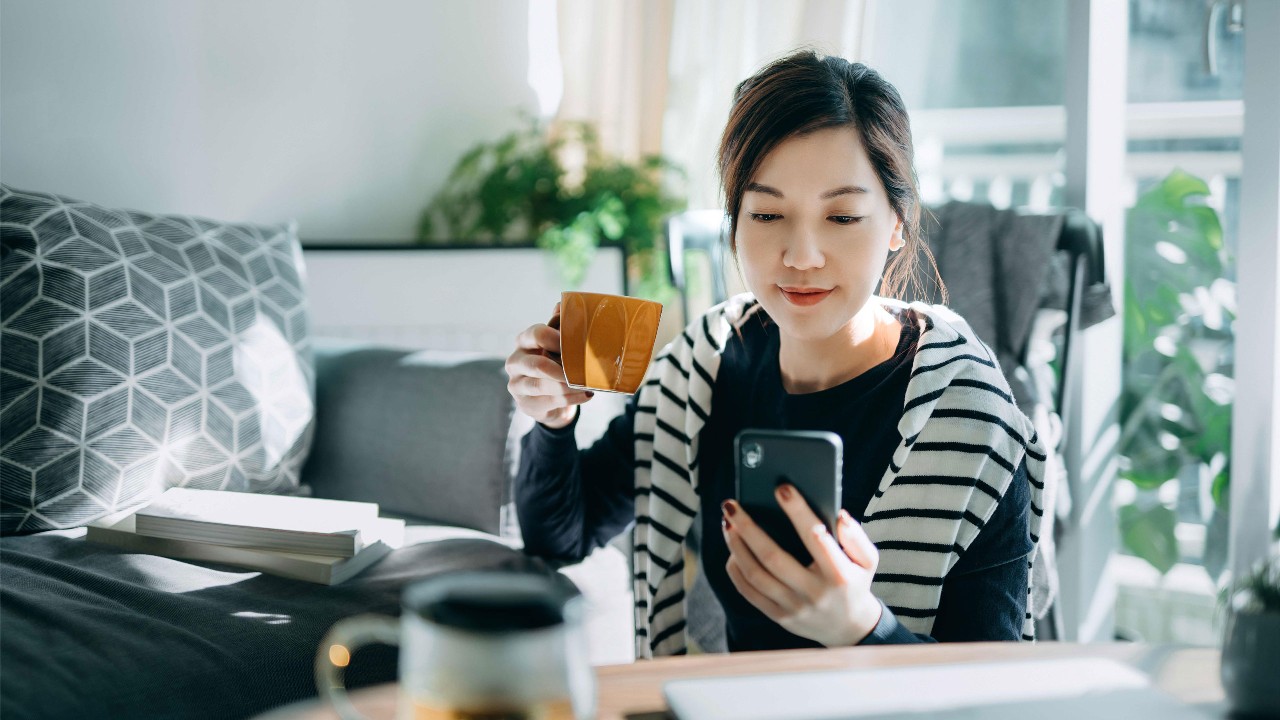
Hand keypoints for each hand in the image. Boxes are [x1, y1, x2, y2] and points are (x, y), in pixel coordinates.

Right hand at [506, 302, 592, 429]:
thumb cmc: (553, 363)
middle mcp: (515, 362)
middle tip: (583, 369)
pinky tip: (586, 394)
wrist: (547, 398)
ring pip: (542, 385)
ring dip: (569, 386)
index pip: (536, 334)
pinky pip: (551, 401)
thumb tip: (564, 303)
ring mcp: (517, 385)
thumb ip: (559, 325)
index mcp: (523, 341)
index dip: (557, 338)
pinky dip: (572, 398)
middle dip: (563, 368)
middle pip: (537, 364)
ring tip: (588, 384)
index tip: (577, 344)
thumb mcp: (555, 344)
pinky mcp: (525, 404)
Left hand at [721, 485, 882, 646]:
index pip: (815, 537)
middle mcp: (814, 592)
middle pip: (772, 557)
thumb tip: (839, 515)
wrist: (849, 629)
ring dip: (736, 546)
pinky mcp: (779, 617)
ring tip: (728, 523)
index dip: (798, 511)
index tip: (781, 488)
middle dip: (748, 528)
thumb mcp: (867, 561)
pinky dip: (736, 569)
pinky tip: (732, 550)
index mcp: (838, 574)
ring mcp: (794, 607)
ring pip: (755, 574)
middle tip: (731, 506)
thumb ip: (856, 537)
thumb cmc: (854, 584)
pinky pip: (749, 592)